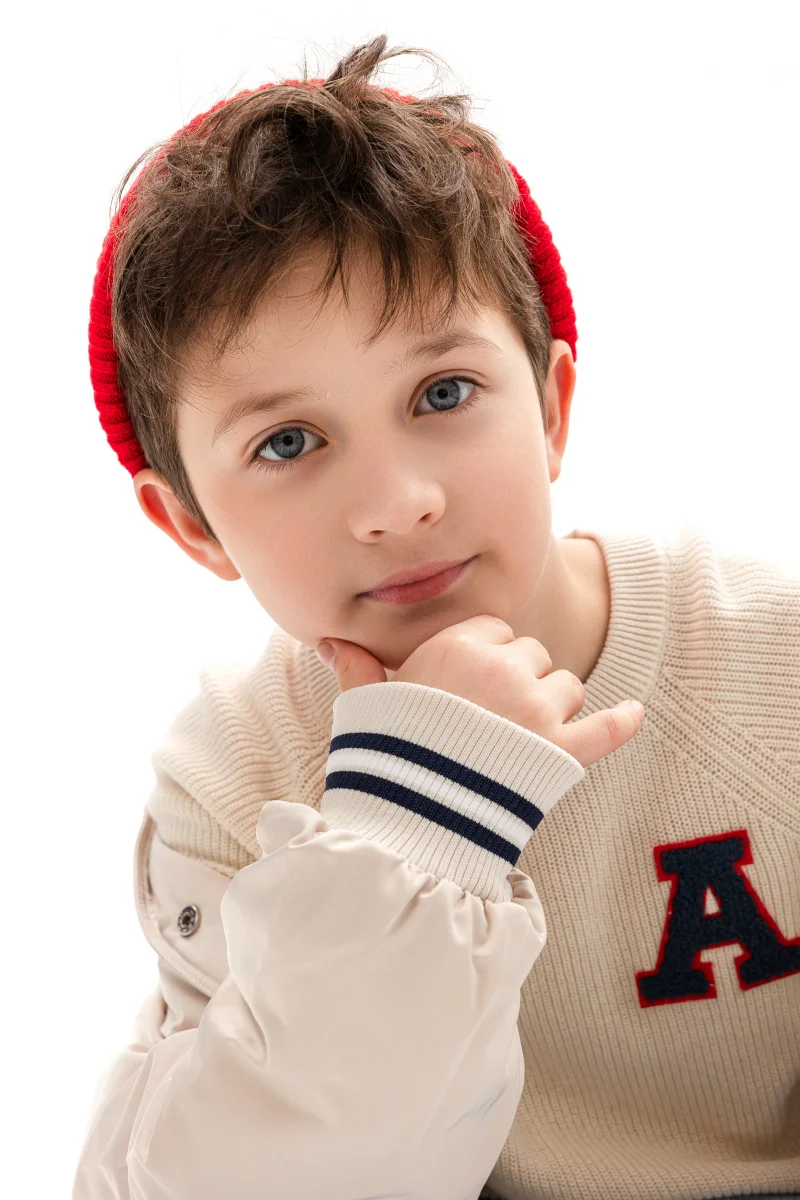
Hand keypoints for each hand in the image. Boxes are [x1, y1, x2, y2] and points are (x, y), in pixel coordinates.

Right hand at [315, 614, 643, 768]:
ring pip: (568, 688)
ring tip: (523, 741)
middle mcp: (502, 668)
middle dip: (522, 682)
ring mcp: (536, 711)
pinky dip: (622, 723)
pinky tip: (635, 713)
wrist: (409, 820)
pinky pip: (606, 729)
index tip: (471, 687)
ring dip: (554, 709)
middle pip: (535, 656)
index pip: (496, 632)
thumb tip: (326, 641)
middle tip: (494, 721)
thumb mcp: (364, 707)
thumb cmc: (382, 758)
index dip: (487, 658)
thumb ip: (357, 669)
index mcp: (458, 646)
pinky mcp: (561, 754)